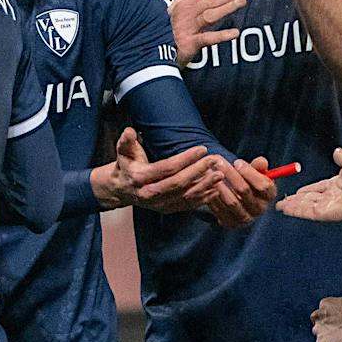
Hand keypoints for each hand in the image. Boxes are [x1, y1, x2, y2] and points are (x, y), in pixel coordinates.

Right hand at [112, 129, 228, 212]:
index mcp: (139, 178)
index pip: (167, 168)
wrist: (121, 189)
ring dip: (205, 186)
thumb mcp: (122, 151)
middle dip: (198, 171)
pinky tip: (215, 190)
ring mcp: (159, 204)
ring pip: (185, 196)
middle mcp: (149, 194)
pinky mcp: (167, 209)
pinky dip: (203, 199)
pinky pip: (187, 205)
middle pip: (178, 183)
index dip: (185, 159)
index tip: (202, 149)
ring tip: (220, 174)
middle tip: (215, 160)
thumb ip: (126, 141)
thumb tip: (130, 131)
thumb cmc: (126, 165)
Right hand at [168, 0, 250, 63]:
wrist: (153, 49)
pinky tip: (235, 33)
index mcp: (187, 3)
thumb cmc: (167, 26)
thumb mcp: (176, 4)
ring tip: (243, 1)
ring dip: (227, 7)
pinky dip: (221, 36)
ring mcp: (188, 28)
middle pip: (212, 0)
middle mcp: (187, 13)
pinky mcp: (188, 44)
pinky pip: (206, 39)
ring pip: (210, 15)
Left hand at [204, 154, 275, 226]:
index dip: (249, 172)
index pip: (263, 185)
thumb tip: (260, 162)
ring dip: (220, 186)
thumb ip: (258, 166)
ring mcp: (245, 218)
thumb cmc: (249, 182)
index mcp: (269, 195)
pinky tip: (206, 186)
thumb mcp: (255, 173)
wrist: (238, 201)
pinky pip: (219, 210)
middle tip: (219, 163)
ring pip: (231, 202)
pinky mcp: (231, 223)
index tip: (236, 161)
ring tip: (210, 173)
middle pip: (244, 191)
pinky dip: (212, 197)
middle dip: (231, 175)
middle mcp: (259, 209)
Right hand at [278, 148, 341, 222]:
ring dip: (291, 206)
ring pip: (304, 206)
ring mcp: (326, 207)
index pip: (318, 189)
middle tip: (283, 201)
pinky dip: (294, 211)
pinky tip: (284, 209)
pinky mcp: (322, 214)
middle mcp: (331, 198)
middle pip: (309, 199)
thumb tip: (337, 151)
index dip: (307, 189)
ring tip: (279, 206)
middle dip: (295, 200)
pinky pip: (305, 212)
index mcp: (337, 186)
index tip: (297, 191)